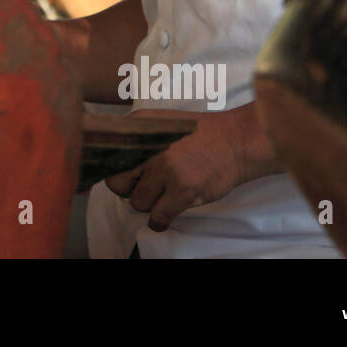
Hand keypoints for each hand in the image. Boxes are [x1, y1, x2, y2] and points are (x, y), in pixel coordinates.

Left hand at [104, 107, 250, 231]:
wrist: (236, 140)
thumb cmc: (199, 134)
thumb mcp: (162, 124)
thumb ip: (138, 140)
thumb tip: (115, 164)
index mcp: (140, 127)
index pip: (110, 158)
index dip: (117, 172)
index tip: (128, 178)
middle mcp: (149, 147)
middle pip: (117, 184)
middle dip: (129, 190)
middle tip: (147, 188)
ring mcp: (166, 169)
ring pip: (138, 203)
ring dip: (149, 205)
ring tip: (165, 195)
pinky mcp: (183, 189)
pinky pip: (158, 217)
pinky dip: (159, 222)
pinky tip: (166, 214)